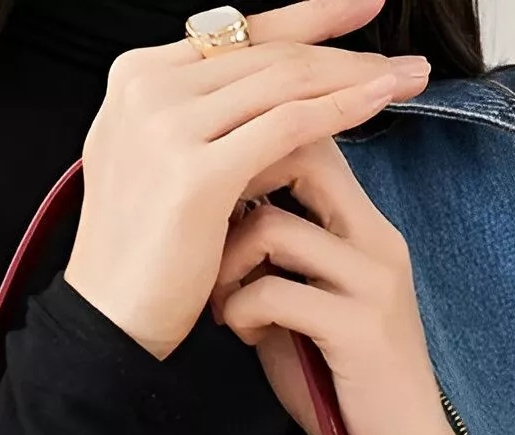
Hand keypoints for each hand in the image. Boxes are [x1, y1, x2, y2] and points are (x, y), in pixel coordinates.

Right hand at [64, 0, 429, 359]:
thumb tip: (274, 99)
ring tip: (406, 79)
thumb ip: (204, 122)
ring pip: (283, 82)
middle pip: (266, 53)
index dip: (306, 18)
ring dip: (354, 75)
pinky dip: (339, 109)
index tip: (359, 8)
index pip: (236, 35)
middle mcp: (146, 89)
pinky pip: (287, 126)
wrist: (108, 323)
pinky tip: (379, 102)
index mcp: (136, 79)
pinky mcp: (195, 170)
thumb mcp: (165, 167)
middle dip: (343, 48)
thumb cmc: (144, 261)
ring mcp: (167, 125)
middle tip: (402, 57)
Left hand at [211, 138, 492, 434]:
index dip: (256, 145)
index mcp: (368, 231)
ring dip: (225, 266)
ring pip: (273, 229)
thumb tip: (219, 220)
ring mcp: (373, 282)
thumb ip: (278, 262)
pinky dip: (239, 310)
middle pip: (300, 156)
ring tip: (220, 304)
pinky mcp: (359, 327)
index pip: (316, 141)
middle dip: (235, 187)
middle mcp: (378, 242)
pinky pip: (274, 291)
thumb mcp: (310, 308)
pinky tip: (241, 334)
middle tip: (203, 233)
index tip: (211, 186)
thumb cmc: (346, 387)